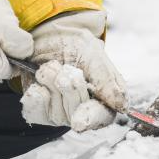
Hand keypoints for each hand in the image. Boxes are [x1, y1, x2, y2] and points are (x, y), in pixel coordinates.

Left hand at [20, 10, 127, 131]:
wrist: (49, 36)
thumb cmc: (75, 46)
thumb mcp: (93, 55)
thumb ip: (106, 80)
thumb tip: (122, 106)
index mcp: (103, 98)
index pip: (102, 117)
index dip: (91, 118)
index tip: (79, 122)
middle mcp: (82, 110)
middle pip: (76, 112)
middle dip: (69, 87)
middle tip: (67, 68)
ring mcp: (61, 112)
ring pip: (56, 111)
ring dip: (52, 81)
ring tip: (53, 66)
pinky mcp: (41, 111)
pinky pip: (36, 110)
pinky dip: (36, 91)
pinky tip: (40, 80)